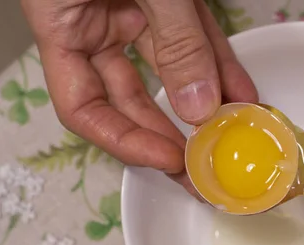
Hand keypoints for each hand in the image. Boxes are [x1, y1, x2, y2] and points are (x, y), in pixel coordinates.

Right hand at [21, 0, 257, 194]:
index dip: (126, 142)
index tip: (170, 159)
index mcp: (63, 24)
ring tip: (233, 135)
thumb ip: (176, 41)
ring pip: (168, 69)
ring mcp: (130, 10)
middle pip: (130, 99)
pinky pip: (193, 37)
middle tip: (206, 170)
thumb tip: (199, 106)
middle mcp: (94, 25)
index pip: (83, 108)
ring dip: (204, 102)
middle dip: (171, 136)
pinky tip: (240, 93)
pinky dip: (218, 63)